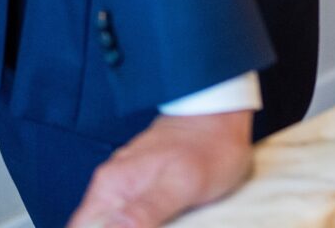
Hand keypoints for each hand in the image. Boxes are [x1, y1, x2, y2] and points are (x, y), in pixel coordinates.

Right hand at [66, 110, 253, 227]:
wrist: (223, 118)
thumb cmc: (208, 147)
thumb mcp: (182, 184)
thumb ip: (146, 210)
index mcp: (111, 185)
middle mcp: (111, 186)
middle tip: (163, 226)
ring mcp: (125, 186)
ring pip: (111, 224)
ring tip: (169, 224)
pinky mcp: (140, 189)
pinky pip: (127, 218)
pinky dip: (141, 225)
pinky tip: (167, 224)